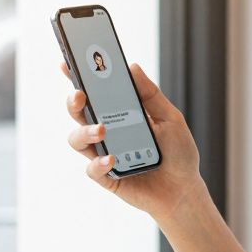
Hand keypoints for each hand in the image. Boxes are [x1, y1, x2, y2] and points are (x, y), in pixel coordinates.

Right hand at [61, 61, 207, 220]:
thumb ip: (150, 95)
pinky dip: (99, 163)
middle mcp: (106, 131)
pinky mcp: (106, 176)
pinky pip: (92, 169)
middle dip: (74, 101)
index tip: (67, 62)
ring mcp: (103, 153)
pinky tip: (112, 159)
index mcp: (119, 113)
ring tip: (102, 129)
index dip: (77, 77)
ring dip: (85, 132)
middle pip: (78, 113)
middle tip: (79, 94)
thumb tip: (132, 67)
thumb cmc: (177, 152)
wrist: (184, 189)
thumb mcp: (170, 118)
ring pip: (77, 139)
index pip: (94, 92)